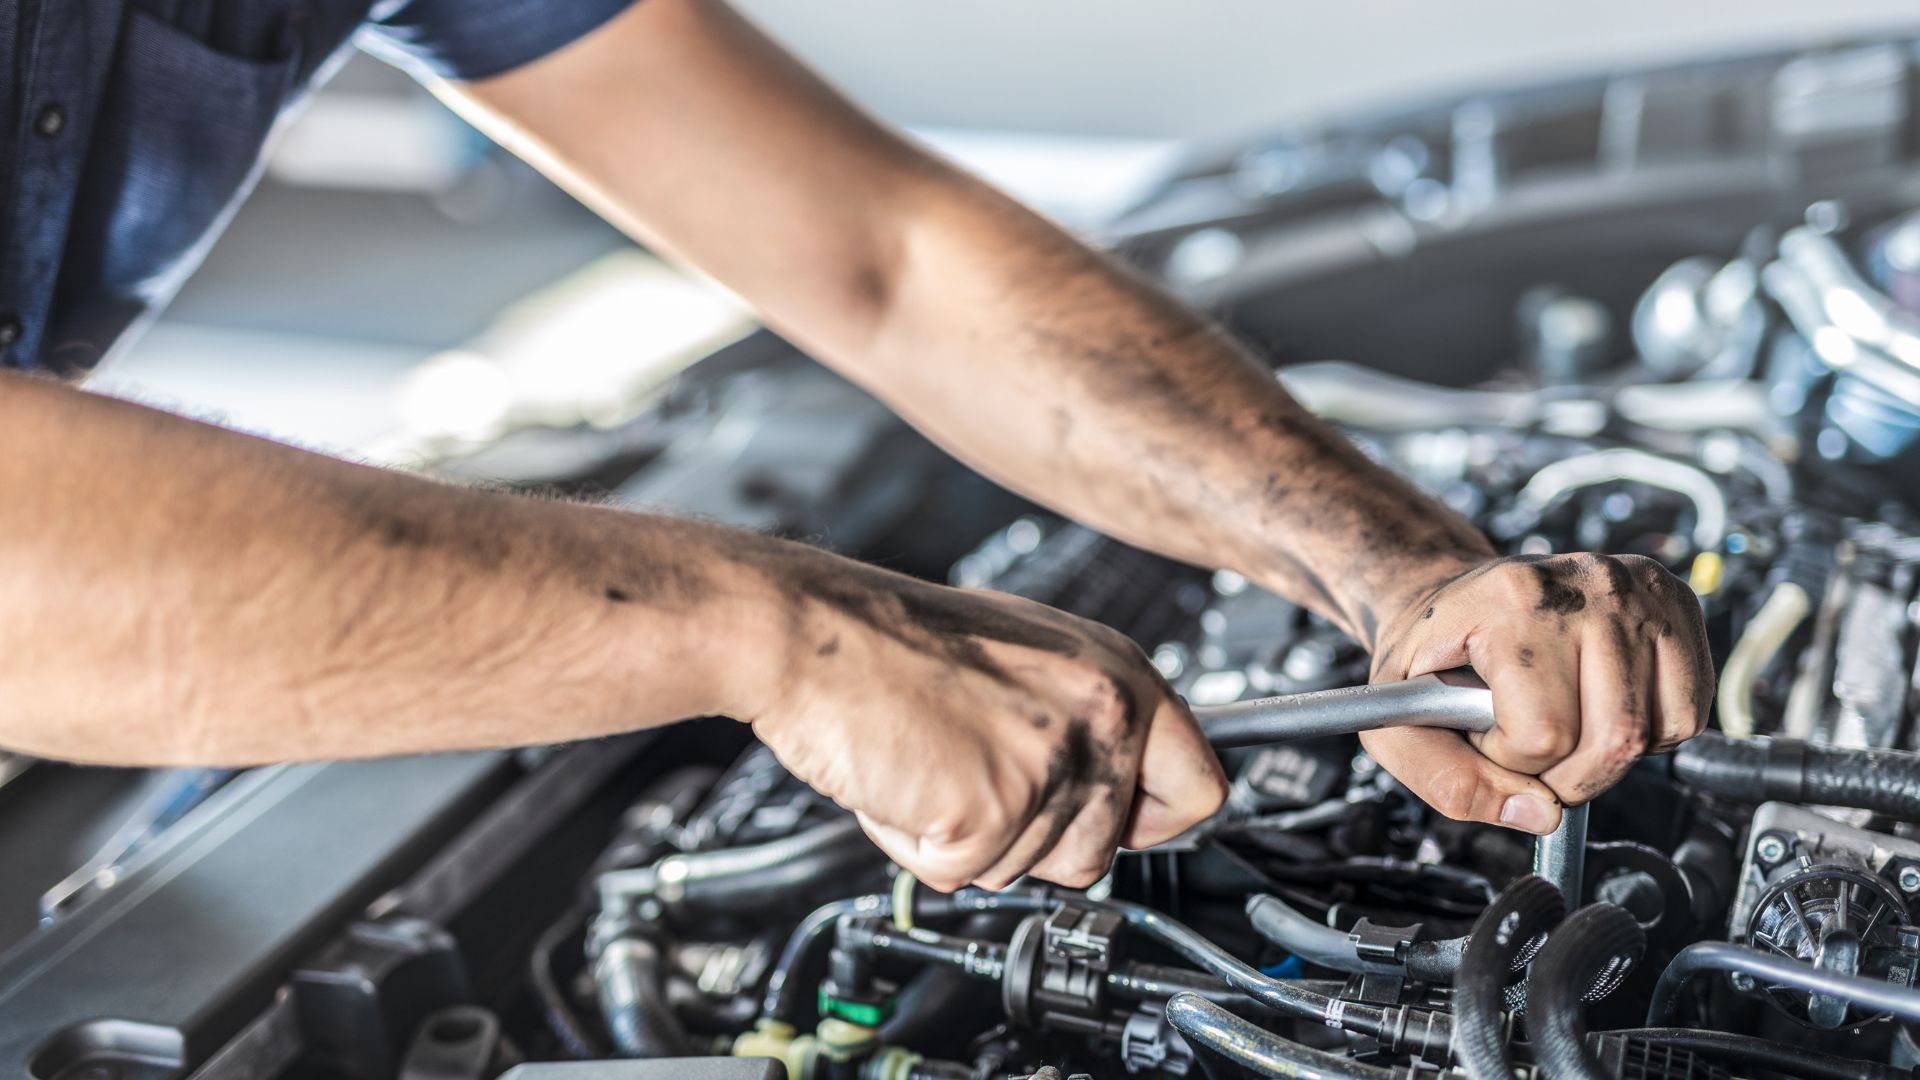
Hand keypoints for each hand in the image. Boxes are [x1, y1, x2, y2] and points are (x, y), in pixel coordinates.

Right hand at [731, 545, 1228, 890]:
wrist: (810, 632)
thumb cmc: (894, 639)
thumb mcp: (1026, 655)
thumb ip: (1083, 718)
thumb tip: (1116, 786)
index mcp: (1117, 673)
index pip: (1200, 788)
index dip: (1150, 821)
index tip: (1121, 826)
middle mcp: (1101, 716)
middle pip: (1103, 854)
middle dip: (1033, 839)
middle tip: (975, 777)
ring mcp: (1050, 767)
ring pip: (1025, 871)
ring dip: (968, 839)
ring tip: (931, 763)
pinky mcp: (990, 812)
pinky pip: (959, 875)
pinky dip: (917, 845)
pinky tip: (902, 781)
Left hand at [1362, 553, 1712, 833]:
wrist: (1452, 599)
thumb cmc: (1430, 657)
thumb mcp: (1400, 722)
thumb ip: (1449, 781)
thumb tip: (1541, 815)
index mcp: (1513, 600)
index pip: (1544, 732)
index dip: (1510, 758)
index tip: (1485, 733)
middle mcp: (1587, 584)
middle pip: (1614, 738)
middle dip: (1566, 774)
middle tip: (1528, 745)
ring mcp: (1639, 589)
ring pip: (1654, 732)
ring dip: (1606, 755)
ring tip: (1562, 719)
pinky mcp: (1676, 602)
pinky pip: (1689, 711)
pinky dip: (1649, 733)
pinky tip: (1601, 706)